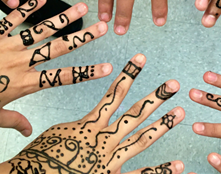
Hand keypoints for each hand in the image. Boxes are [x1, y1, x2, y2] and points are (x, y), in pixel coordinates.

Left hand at [0, 0, 111, 133]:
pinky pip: (11, 18)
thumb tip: (29, 129)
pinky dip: (27, 8)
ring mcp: (6, 46)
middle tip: (102, 26)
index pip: (62, 77)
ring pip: (41, 30)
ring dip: (63, 18)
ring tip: (81, 7)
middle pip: (58, 48)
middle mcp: (19, 62)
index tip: (106, 67)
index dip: (86, 72)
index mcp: (22, 84)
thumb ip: (12, 121)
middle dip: (83, 37)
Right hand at [0, 54, 184, 173]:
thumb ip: (77, 127)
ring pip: (141, 139)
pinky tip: (179, 166)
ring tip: (180, 113)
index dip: (128, 75)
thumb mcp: (58, 133)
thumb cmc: (40, 157)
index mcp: (89, 124)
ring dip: (163, 126)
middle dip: (155, 98)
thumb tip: (85, 123)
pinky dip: (160, 171)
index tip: (140, 58)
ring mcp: (110, 160)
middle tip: (173, 85)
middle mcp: (104, 140)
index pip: (113, 93)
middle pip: (134, 114)